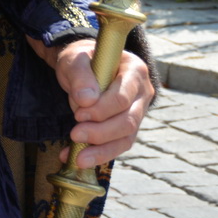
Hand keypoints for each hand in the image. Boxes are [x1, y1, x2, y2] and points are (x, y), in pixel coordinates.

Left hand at [35, 36, 154, 168]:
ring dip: (101, 150)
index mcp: (135, 70)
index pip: (123, 97)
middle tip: (74, 134)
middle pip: (128, 121)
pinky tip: (77, 158)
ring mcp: (137, 112)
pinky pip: (118, 146)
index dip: (101, 110)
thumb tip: (87, 100)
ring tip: (77, 157)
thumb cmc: (82, 60)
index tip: (78, 113)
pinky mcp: (128, 128)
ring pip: (126, 138)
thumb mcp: (75, 59)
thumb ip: (80, 75)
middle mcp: (142, 92)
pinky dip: (98, 155)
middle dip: (100, 133)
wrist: (83, 67)